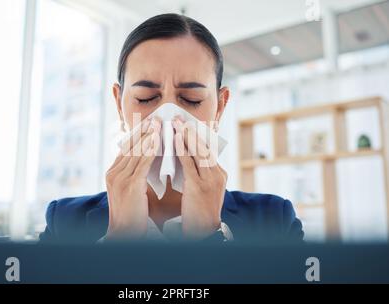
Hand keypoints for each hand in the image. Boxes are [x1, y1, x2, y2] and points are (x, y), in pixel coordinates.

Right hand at [104, 116, 160, 240]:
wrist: (124, 234)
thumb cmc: (132, 214)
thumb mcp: (131, 190)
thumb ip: (136, 174)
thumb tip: (148, 159)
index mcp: (112, 173)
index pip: (125, 147)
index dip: (137, 134)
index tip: (149, 123)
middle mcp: (113, 173)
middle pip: (130, 146)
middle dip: (143, 130)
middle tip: (156, 118)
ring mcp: (120, 179)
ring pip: (136, 151)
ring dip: (149, 136)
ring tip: (159, 124)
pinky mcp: (130, 185)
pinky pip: (142, 163)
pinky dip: (150, 150)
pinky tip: (159, 140)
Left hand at [172, 116, 226, 239]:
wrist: (203, 232)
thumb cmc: (198, 212)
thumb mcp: (199, 189)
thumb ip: (193, 173)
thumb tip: (180, 157)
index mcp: (218, 174)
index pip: (207, 149)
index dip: (196, 135)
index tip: (185, 123)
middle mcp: (217, 174)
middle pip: (204, 147)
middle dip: (191, 131)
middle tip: (179, 117)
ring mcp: (210, 180)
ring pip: (199, 152)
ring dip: (186, 135)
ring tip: (176, 123)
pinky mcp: (200, 187)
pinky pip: (190, 164)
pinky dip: (183, 150)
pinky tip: (175, 140)